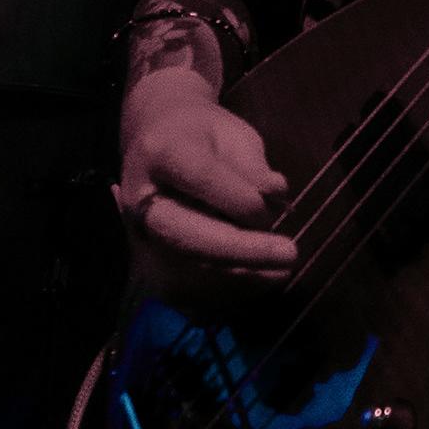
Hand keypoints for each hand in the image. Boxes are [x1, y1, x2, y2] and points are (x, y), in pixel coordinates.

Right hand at [116, 69, 297, 286]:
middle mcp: (141, 200)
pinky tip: (260, 282)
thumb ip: (251, 165)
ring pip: (184, 272)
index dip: (242, 198)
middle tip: (290, 253)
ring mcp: (139, 238)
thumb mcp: (232, 134)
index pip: (201, 178)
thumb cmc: (203, 136)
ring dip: (239, 277)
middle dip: (241, 250)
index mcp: (160, 152)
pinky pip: (185, 293)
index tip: (279, 207)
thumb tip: (275, 195)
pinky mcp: (148, 266)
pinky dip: (225, 294)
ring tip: (281, 271)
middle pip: (185, 235)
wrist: (158, 143)